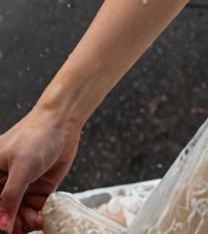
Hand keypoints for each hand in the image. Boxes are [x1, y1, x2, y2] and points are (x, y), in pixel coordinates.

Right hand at [0, 111, 80, 233]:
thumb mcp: (22, 168)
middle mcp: (3, 184)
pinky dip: (35, 219)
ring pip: (16, 218)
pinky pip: (32, 213)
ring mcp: (21, 189)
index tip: (4, 227)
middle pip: (2, 215)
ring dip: (23, 224)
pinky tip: (40, 219)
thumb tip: (1, 226)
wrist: (64, 121)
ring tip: (33, 221)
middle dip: (10, 225)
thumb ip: (10, 198)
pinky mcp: (37, 191)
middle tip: (20, 228)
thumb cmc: (38, 135)